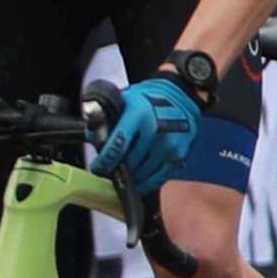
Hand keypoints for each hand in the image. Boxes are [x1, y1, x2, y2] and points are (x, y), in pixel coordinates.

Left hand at [101, 63, 216, 200]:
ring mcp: (169, 146)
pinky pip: (158, 179)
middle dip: (118, 167)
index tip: (98, 168)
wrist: (182, 94)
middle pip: (129, 163)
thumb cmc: (149, 97)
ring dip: (132, 175)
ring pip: (142, 174)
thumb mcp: (124, 99)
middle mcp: (155, 131)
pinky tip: (140, 179)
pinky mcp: (179, 156)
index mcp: (139, 115)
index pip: (117, 146)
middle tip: (113, 165)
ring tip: (128, 168)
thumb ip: (106, 119)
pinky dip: (146, 182)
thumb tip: (94, 139)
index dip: (104, 162)